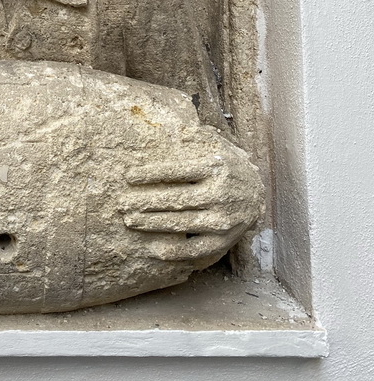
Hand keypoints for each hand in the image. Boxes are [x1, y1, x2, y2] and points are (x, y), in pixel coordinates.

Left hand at [121, 143, 263, 262]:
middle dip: (145, 202)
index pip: (176, 171)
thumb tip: (176, 129)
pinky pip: (197, 249)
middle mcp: (219, 194)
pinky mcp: (224, 240)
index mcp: (214, 168)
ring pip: (181, 224)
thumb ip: (196, 136)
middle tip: (121, 203)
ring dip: (152, 223)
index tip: (128, 176)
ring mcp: (222, 219)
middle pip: (175, 199)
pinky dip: (175, 251)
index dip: (150, 174)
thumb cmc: (228, 166)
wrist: (258, 194)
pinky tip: (154, 249)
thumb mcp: (217, 145)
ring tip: (130, 221)